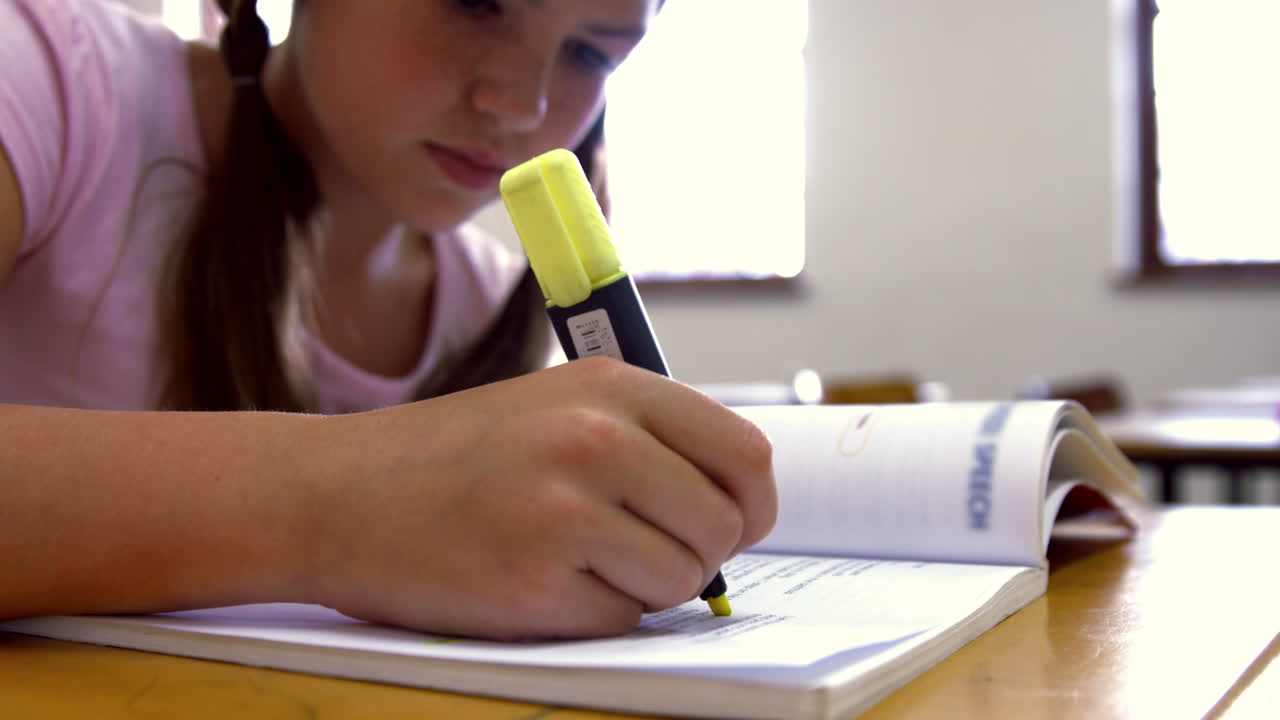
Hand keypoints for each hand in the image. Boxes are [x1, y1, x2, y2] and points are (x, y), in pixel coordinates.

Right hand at [299, 357, 776, 639]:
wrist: (338, 492)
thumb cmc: (452, 456)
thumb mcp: (556, 404)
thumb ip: (646, 439)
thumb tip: (735, 504)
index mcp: (612, 386)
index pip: (745, 453)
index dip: (750, 503)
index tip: (731, 524)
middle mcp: (596, 438)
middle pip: (724, 525)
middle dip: (698, 553)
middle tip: (642, 550)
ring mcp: (565, 510)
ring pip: (681, 580)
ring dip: (644, 586)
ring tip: (575, 558)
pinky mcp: (534, 582)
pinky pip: (622, 619)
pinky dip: (594, 613)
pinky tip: (538, 580)